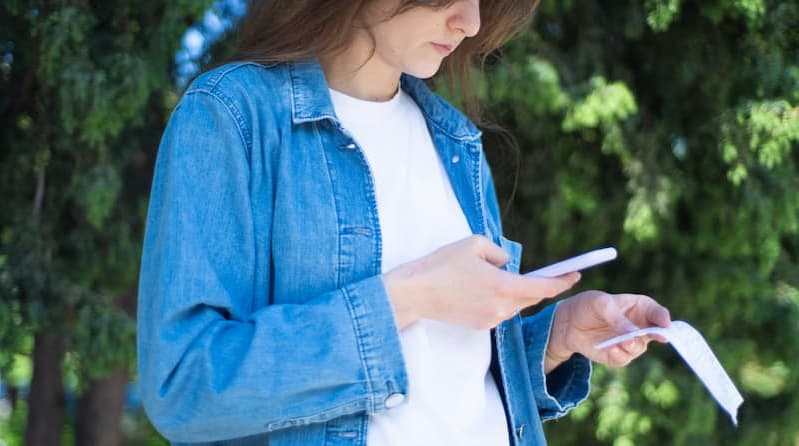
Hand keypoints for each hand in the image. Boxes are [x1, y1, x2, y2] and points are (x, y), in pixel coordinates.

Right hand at [383, 235, 580, 329]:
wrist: (414, 293)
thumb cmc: (441, 265)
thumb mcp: (474, 244)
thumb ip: (500, 253)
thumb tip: (508, 265)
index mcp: (502, 285)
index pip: (542, 287)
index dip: (562, 281)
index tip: (576, 274)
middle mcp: (501, 307)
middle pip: (531, 297)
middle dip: (541, 286)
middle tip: (551, 274)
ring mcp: (490, 319)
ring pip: (515, 305)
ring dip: (517, 292)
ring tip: (503, 276)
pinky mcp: (479, 325)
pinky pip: (500, 311)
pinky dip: (501, 299)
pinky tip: (485, 288)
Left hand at [545, 291, 670, 371]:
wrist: (568, 322)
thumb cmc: (588, 306)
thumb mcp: (600, 304)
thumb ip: (617, 317)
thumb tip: (633, 333)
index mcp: (640, 308)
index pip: (658, 313)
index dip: (663, 319)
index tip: (665, 324)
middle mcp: (640, 326)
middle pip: (657, 334)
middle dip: (657, 336)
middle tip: (656, 336)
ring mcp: (631, 342)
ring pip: (639, 348)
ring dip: (632, 345)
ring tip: (624, 341)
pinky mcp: (618, 355)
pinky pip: (623, 358)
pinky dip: (618, 354)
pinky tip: (610, 348)